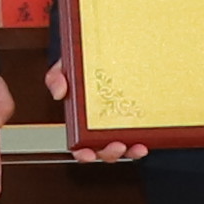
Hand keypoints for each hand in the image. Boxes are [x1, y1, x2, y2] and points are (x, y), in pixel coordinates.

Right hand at [46, 52, 145, 170]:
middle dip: (110, 154)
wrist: (115, 49)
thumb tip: (59, 93)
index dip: (83, 153)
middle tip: (117, 146)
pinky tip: (146, 140)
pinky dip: (144, 141)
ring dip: (130, 152)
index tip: (87, 154)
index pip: (80, 145)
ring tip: (136, 146)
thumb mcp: (66, 65)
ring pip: (125, 148)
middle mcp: (101, 126)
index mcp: (82, 120)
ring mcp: (121, 123)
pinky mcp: (137, 118)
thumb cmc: (86, 61)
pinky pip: (142, 135)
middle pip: (104, 150)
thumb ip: (57, 77)